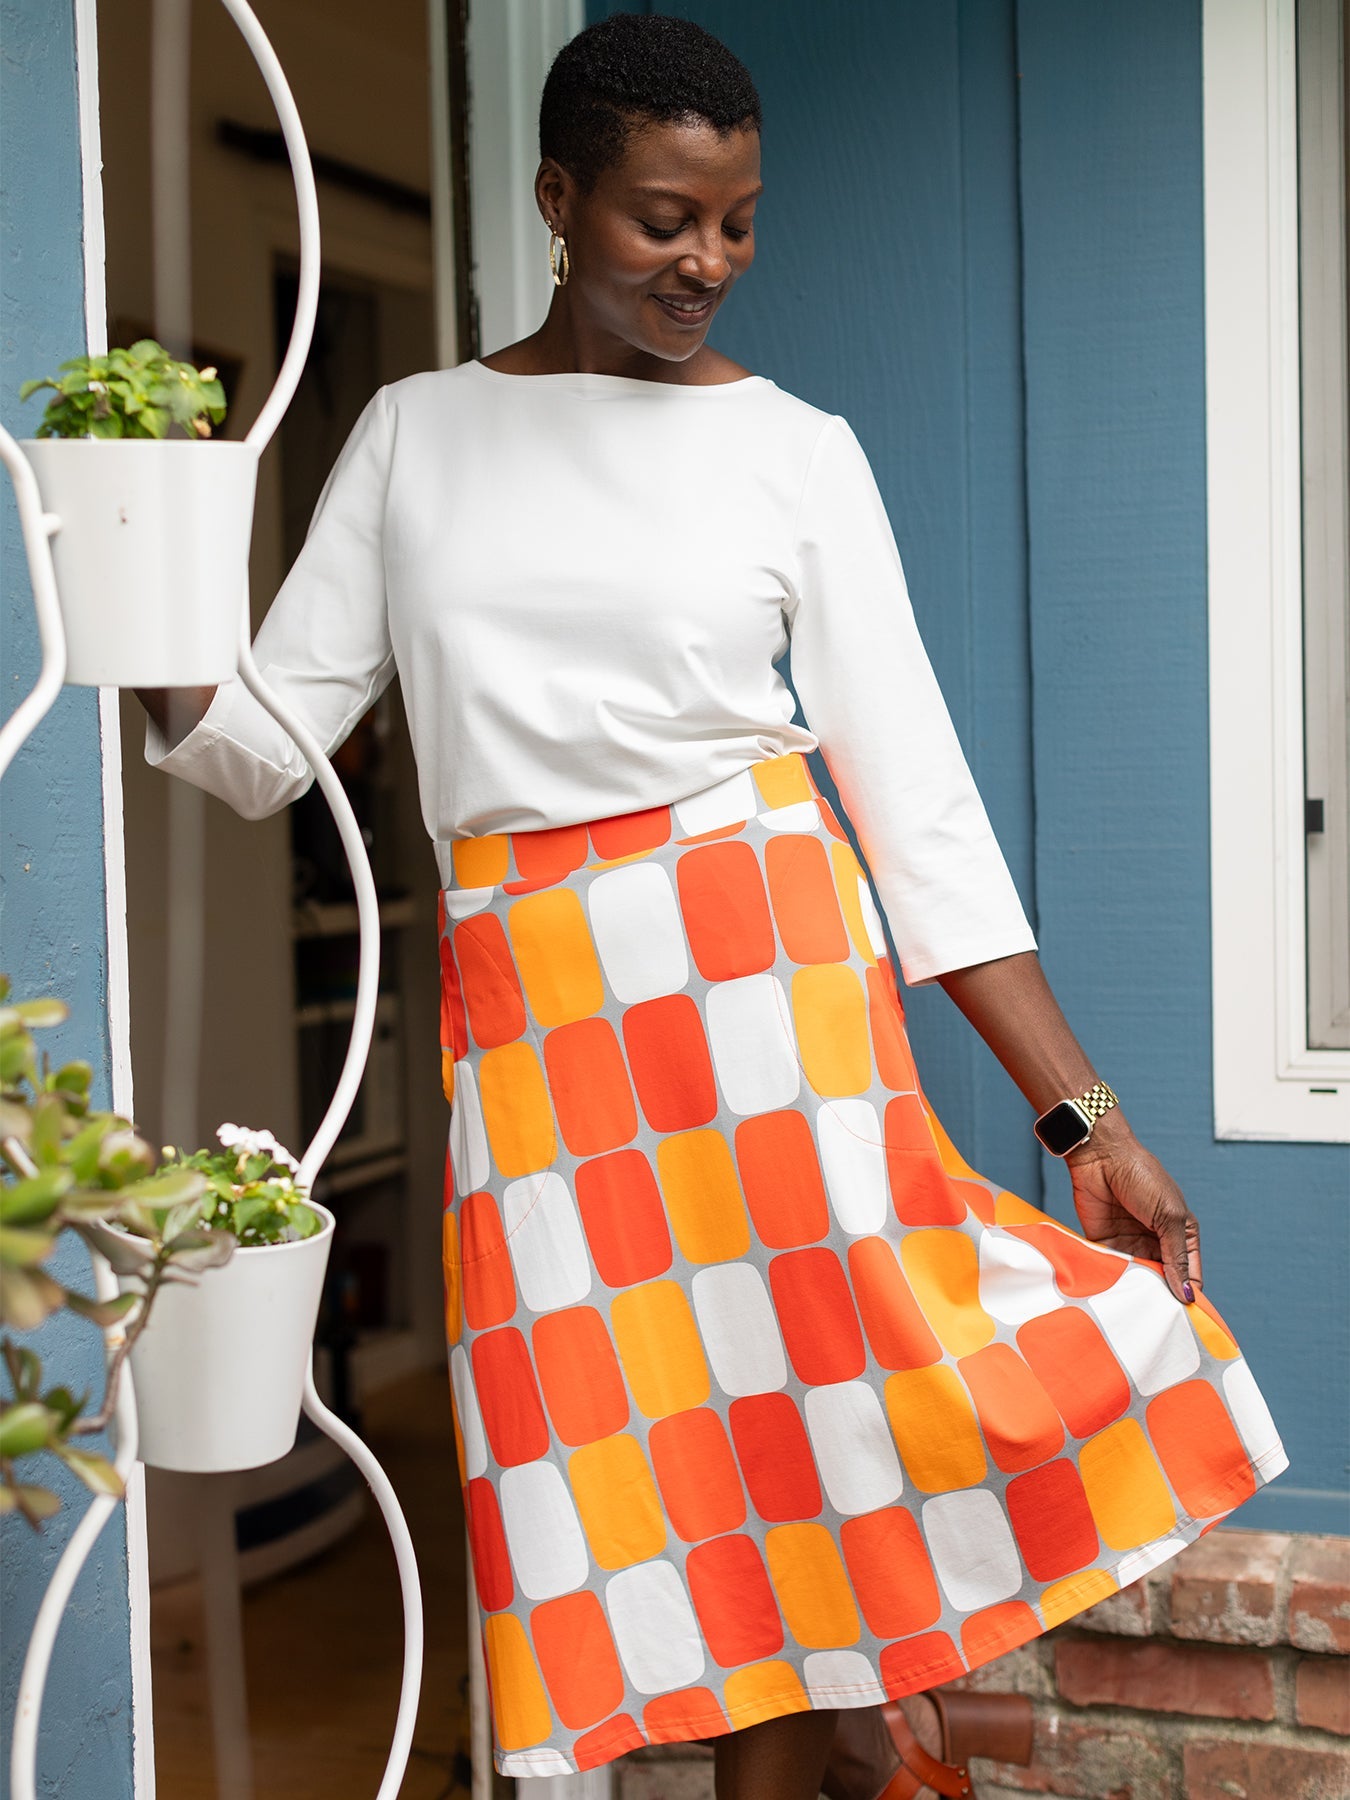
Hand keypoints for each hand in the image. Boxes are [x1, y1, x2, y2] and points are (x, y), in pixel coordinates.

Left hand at [1066, 1122, 1201, 1304]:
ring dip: (1136, 1293)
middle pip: (1163, 1283)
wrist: (1100, 1155)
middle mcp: (1157, 1244)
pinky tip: (1113, 1296)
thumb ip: (1176, 1256)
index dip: (1189, 1296)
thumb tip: (1187, 1294)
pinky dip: (1113, 1283)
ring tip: (1135, 1310)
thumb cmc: (1142, 1176)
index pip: (1190, 1275)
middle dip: (1160, 1299)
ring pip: (1137, 1281)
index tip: (1184, 1320)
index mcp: (1181, 1235)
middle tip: (1155, 1320)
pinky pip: (1111, 1271)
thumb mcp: (1168, 1216)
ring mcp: (1131, 1245)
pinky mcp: (1105, 1245)